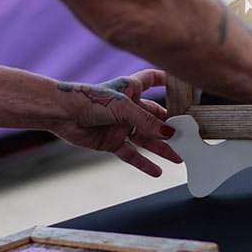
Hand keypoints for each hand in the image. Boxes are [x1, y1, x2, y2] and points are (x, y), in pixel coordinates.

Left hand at [49, 69, 182, 176]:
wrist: (62, 114)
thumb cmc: (90, 100)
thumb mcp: (123, 108)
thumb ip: (147, 121)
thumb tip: (169, 134)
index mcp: (131, 89)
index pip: (153, 79)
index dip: (167, 80)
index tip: (183, 85)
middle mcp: (128, 106)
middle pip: (155, 116)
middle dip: (171, 126)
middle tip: (189, 137)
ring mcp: (120, 125)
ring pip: (146, 138)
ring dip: (162, 148)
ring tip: (179, 158)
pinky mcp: (111, 141)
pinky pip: (131, 154)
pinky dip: (143, 163)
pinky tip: (157, 172)